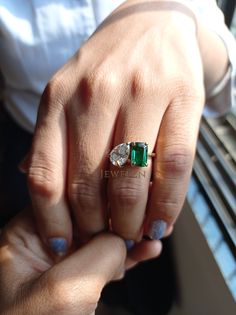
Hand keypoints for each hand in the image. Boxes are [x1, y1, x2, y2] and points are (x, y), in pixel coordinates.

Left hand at [0, 210, 161, 313]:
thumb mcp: (67, 288)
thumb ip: (99, 252)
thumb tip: (123, 236)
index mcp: (26, 237)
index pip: (67, 199)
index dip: (101, 197)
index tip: (129, 197)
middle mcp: (43, 245)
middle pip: (88, 216)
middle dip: (120, 218)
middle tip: (146, 217)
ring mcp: (61, 263)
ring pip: (101, 239)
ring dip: (130, 238)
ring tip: (153, 236)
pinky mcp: (77, 280)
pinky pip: (105, 260)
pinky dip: (127, 256)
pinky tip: (146, 251)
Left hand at [25, 0, 204, 252]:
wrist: (152, 24)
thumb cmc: (108, 68)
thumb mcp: (67, 94)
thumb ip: (51, 139)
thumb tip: (36, 184)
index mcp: (59, 99)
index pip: (46, 176)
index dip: (53, 221)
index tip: (63, 246)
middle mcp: (95, 95)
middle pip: (88, 185)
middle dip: (96, 227)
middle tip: (103, 242)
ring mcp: (140, 94)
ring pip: (131, 180)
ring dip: (130, 221)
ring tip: (131, 235)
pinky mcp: (180, 97)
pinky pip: (173, 165)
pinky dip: (167, 203)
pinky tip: (161, 222)